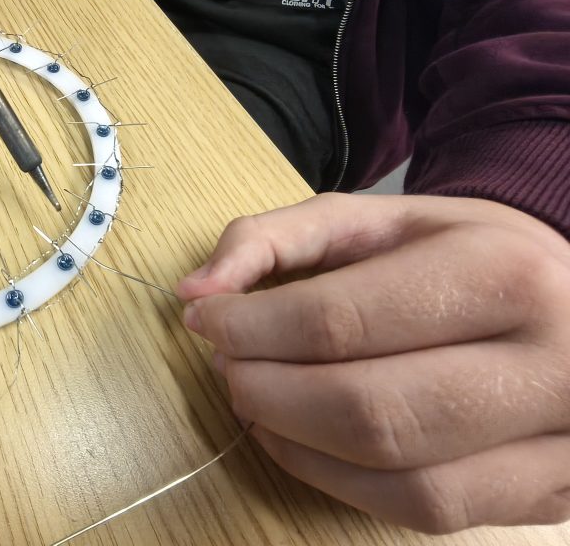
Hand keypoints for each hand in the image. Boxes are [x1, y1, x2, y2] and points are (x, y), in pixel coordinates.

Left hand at [178, 193, 569, 532]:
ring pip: (399, 474)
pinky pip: (427, 509)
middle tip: (227, 366)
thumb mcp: (376, 218)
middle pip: (367, 408)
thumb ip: (275, 238)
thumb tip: (194, 292)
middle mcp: (549, 362)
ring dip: (296, 443)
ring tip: (257, 400)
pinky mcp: (550, 491)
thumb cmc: (463, 250)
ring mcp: (559, 439)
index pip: (341, 320)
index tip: (204, 320)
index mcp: (502, 272)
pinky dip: (341, 483)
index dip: (250, 329)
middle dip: (268, 392)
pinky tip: (302, 443)